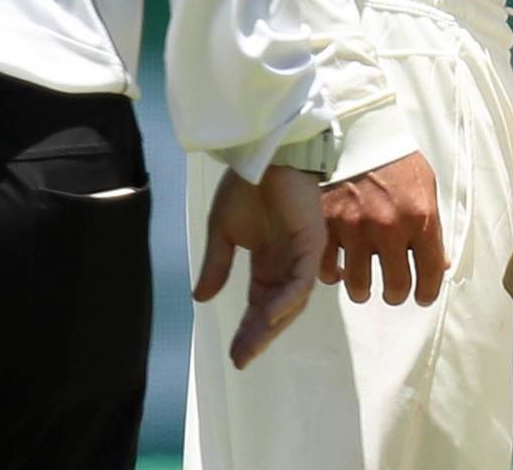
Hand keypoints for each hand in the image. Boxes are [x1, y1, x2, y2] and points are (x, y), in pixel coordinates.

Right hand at [193, 166, 327, 369]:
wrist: (263, 153)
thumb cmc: (246, 186)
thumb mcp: (222, 231)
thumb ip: (217, 265)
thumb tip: (200, 300)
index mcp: (268, 261)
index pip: (259, 304)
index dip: (248, 330)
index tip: (234, 355)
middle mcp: (287, 263)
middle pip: (276, 310)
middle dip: (258, 335)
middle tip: (241, 359)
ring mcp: (302, 256)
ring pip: (292, 302)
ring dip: (272, 324)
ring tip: (252, 344)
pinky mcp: (312, 244)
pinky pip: (302, 281)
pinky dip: (287, 301)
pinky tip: (269, 317)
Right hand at [318, 148, 447, 306]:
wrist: (355, 129)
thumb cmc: (394, 156)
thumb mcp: (425, 185)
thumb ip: (433, 226)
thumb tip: (441, 263)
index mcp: (420, 218)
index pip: (430, 273)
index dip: (427, 292)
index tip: (422, 296)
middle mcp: (389, 228)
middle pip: (395, 288)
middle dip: (396, 293)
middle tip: (393, 288)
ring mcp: (356, 229)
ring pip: (359, 286)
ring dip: (363, 289)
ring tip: (363, 282)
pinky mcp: (327, 226)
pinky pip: (328, 269)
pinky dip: (333, 273)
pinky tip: (339, 267)